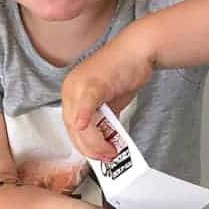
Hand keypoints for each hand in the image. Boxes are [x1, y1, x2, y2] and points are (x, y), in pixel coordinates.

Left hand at [62, 33, 154, 159]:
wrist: (137, 50)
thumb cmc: (123, 72)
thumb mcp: (109, 102)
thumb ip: (102, 120)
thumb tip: (103, 142)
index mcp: (71, 94)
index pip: (70, 127)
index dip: (83, 145)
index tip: (96, 156)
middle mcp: (70, 89)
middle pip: (72, 128)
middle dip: (89, 148)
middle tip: (106, 158)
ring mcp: (79, 85)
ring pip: (79, 122)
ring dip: (95, 141)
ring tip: (111, 151)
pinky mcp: (94, 82)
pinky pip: (86, 104)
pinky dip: (85, 117)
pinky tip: (86, 127)